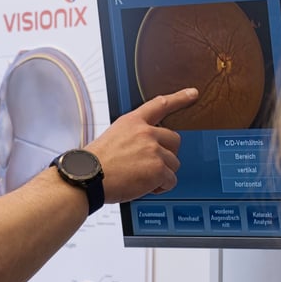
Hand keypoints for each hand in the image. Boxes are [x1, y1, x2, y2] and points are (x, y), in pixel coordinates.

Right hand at [85, 87, 198, 203]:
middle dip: (167, 153)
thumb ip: (133, 138)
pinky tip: (146, 187)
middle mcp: (145, 132)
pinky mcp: (158, 169)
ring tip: (142, 179)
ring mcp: (153, 150)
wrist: (88, 178)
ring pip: (174, 163)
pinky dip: (161, 187)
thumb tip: (146, 150)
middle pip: (175, 140)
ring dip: (162, 173)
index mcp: (132, 122)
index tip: (192, 93)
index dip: (179, 98)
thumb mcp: (112, 139)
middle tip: (152, 164)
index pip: (160, 104)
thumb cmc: (95, 164)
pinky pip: (171, 180)